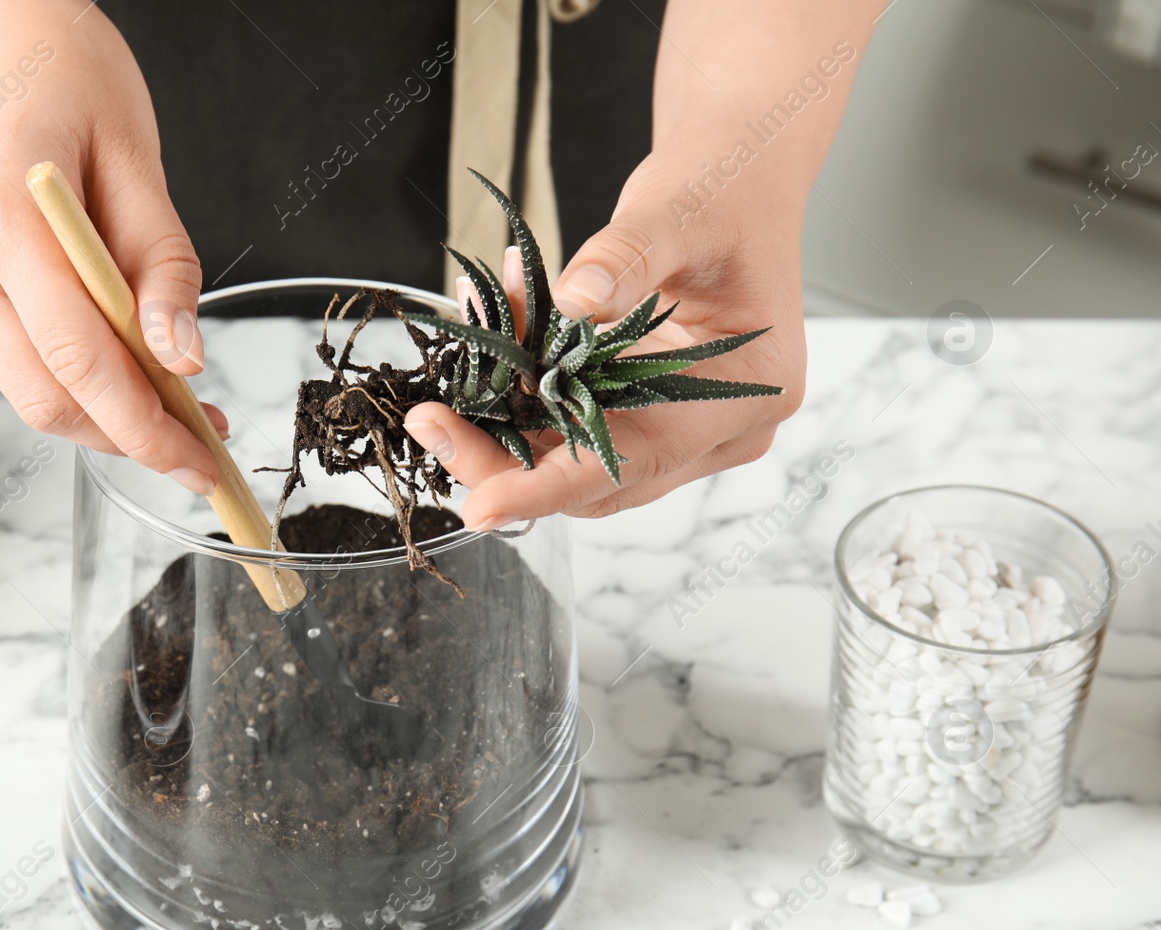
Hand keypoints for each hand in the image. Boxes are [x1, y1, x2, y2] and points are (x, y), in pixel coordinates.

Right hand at [0, 2, 225, 493]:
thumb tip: (185, 359)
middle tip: (197, 453)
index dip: (141, 423)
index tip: (199, 459)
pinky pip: (10, 358)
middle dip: (127, 438)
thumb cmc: (65, 76)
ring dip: (102, 415)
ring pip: (25, 389)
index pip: (76, 355)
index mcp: (4, 213)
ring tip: (172, 411)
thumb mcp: (140, 160)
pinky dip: (69, 377)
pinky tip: (116, 363)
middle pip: (43, 395)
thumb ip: (163, 265)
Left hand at [404, 147, 806, 527]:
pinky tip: (486, 352)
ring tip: (446, 383)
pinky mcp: (646, 414)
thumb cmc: (720, 191)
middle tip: (429, 421)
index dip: (551, 489)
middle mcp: (720, 427)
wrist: (737, 176)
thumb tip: (569, 302)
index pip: (637, 459)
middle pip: (597, 479)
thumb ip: (622, 258)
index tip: (481, 506)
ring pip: (576, 462)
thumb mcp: (672, 212)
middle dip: (505, 462)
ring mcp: (684, 427)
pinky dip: (521, 401)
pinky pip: (572, 426)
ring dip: (505, 429)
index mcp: (747, 390)